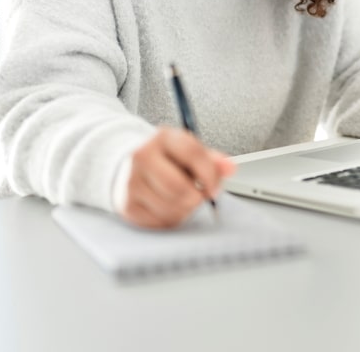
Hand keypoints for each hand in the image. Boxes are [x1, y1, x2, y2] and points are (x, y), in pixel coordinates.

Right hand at [119, 127, 236, 228]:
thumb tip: (230, 168)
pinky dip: (171, 218)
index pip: (192, 153)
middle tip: (199, 196)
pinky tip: (170, 207)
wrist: (130, 167)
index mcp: (163, 138)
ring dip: (185, 209)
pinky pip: (160, 221)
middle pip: (178, 187)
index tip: (214, 187)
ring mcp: (132, 182)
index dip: (210, 174)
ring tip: (183, 200)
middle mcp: (143, 157)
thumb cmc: (166, 160)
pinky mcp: (128, 205)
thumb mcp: (189, 152)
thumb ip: (212, 160)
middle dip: (196, 197)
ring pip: (171, 207)